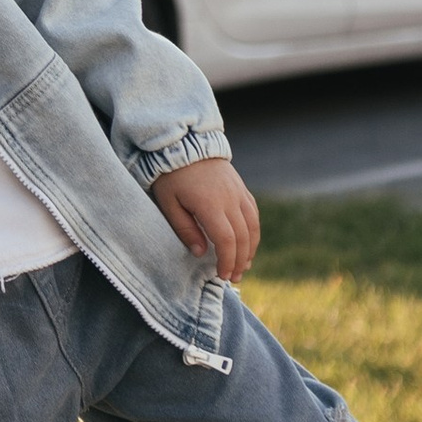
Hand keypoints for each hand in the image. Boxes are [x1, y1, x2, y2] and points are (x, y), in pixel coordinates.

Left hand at [150, 154, 259, 280]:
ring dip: (250, 249)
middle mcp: (230, 199)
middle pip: (243, 237)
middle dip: (240, 261)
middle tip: (234, 278)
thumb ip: (184, 229)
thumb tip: (200, 253)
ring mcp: (238, 192)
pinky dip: (253, 231)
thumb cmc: (171, 175)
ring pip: (253, 226)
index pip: (226, 240)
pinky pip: (253, 213)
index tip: (223, 276)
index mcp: (210, 204)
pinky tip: (248, 243)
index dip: (227, 261)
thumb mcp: (168, 202)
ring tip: (244, 266)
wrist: (184, 143)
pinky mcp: (241, 187)